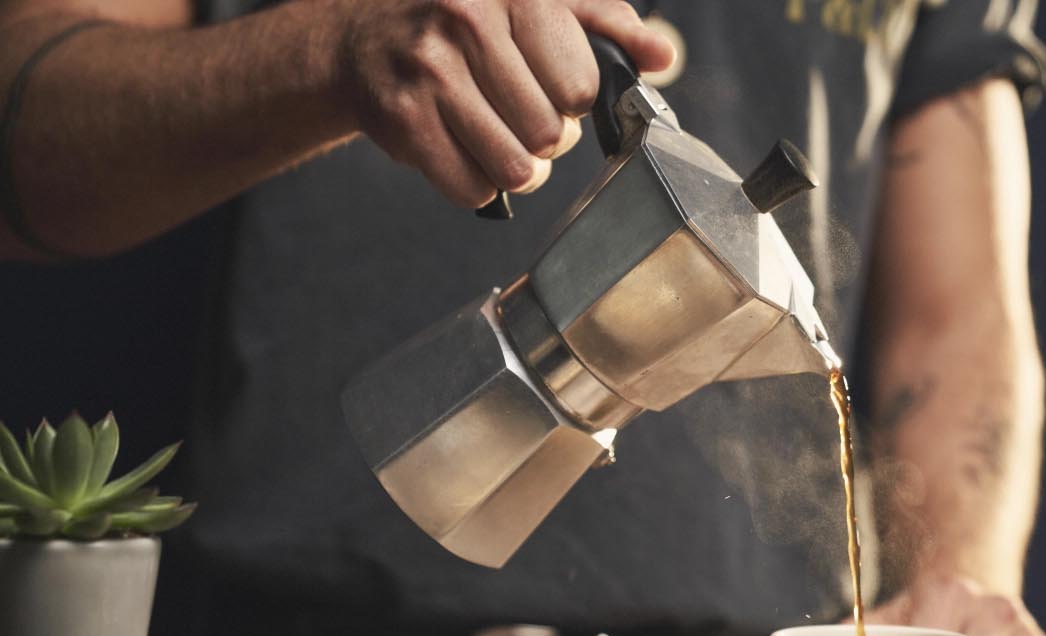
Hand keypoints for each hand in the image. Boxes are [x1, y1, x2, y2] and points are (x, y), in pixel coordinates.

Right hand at [331, 0, 674, 206]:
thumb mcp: (539, 5)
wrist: (363, 38)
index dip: (570, 101)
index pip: (580, 86)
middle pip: (548, 134)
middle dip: (543, 141)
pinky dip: (475, 185)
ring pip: (513, 168)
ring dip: (515, 170)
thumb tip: (662, 56)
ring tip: (498, 141)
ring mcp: (428, 69)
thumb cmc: (466, 23)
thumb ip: (607, 24)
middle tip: (519, 120)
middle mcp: (467, 19)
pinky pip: (470, 188)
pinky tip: (462, 150)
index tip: (548, 89)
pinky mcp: (401, 116)